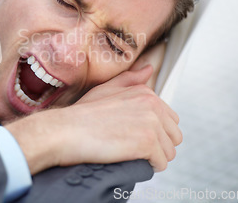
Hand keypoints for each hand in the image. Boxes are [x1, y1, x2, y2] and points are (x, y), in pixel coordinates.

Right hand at [5, 65, 181, 174]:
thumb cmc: (80, 115)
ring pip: (168, 152)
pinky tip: (127, 158)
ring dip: (150, 158)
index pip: (170, 120)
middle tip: (128, 145)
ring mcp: (151, 122)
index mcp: (145, 92)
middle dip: (155, 146)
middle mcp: (152, 104)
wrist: (64, 131)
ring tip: (126, 151)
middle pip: (173, 137)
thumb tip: (148, 70)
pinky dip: (146, 166)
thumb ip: (129, 80)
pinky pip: (160, 164)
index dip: (152, 132)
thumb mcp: (104, 90)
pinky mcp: (148, 142)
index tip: (131, 134)